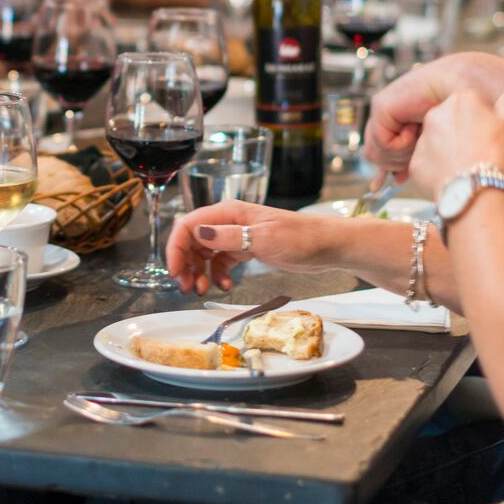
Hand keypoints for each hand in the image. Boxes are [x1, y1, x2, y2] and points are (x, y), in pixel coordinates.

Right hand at [166, 200, 338, 294]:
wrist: (328, 246)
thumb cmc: (301, 238)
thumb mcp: (263, 238)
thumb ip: (228, 236)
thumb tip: (197, 233)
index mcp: (229, 212)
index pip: (189, 225)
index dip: (176, 248)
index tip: (175, 271)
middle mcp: (228, 221)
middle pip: (192, 240)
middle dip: (184, 263)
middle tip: (185, 287)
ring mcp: (236, 235)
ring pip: (204, 253)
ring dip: (198, 272)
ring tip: (201, 291)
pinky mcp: (246, 249)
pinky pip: (221, 262)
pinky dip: (218, 275)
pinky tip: (226, 287)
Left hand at [364, 60, 457, 173]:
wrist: (461, 87)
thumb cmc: (455, 112)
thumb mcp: (429, 144)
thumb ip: (411, 160)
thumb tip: (395, 179)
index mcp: (395, 124)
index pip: (379, 154)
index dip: (389, 170)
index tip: (397, 180)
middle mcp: (385, 117)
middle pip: (375, 157)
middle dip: (397, 162)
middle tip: (417, 150)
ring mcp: (380, 111)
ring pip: (376, 153)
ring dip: (401, 154)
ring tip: (419, 138)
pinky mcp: (380, 107)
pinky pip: (382, 143)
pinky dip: (401, 145)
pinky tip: (414, 129)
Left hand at [406, 87, 503, 194]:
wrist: (477, 191)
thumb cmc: (499, 156)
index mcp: (461, 99)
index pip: (472, 103)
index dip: (484, 120)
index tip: (492, 135)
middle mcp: (436, 114)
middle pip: (451, 120)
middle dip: (463, 132)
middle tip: (480, 151)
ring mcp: (423, 139)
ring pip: (438, 141)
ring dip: (449, 150)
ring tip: (468, 167)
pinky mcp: (416, 163)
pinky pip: (429, 163)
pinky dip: (440, 169)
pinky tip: (455, 178)